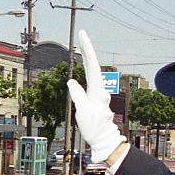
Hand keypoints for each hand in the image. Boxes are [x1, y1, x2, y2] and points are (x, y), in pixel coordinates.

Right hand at [67, 30, 123, 161]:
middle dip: (88, 49)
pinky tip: (84, 64)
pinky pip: (90, 79)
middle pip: (93, 65)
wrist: (103, 139)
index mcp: (97, 91)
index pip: (92, 66)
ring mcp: (98, 93)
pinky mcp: (95, 97)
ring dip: (88, 57)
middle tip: (82, 34)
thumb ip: (78, 95)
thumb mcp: (83, 112)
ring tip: (83, 43)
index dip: (87, 50)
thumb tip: (71, 82)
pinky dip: (87, 68)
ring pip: (92, 71)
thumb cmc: (94, 128)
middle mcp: (99, 89)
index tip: (83, 36)